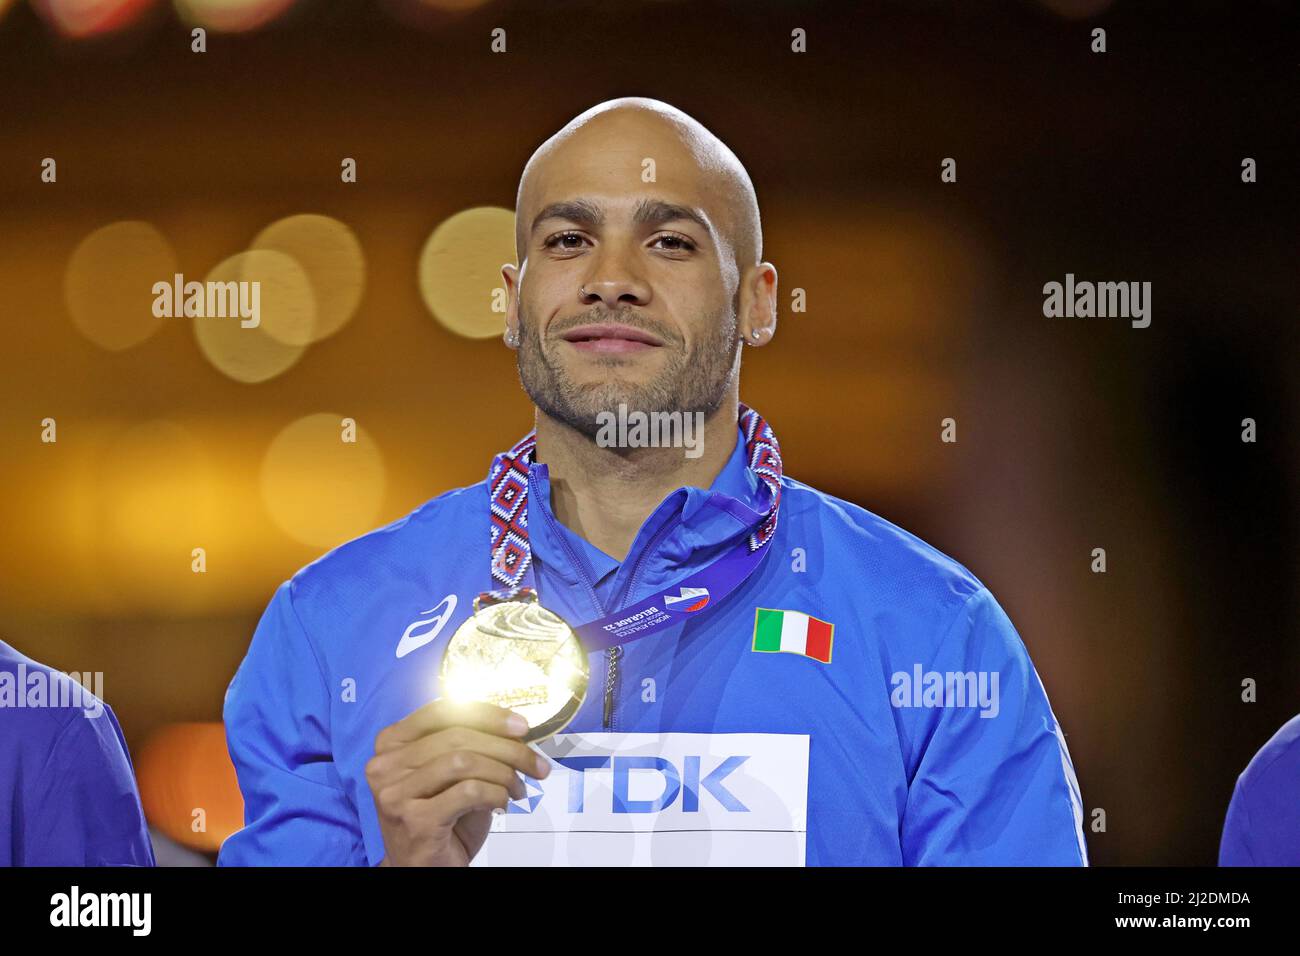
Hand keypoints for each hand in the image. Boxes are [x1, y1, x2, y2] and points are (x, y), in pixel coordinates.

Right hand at [367, 699, 549, 865]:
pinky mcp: (415, 821)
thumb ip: (468, 744)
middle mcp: (385, 765)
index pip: (441, 711)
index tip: (521, 725)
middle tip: (536, 763)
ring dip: (504, 773)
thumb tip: (514, 724)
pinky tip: (501, 804)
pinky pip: (469, 792)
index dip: (486, 714)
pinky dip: (495, 794)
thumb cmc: (441, 816)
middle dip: (507, 747)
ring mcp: (396, 794)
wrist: (422, 867)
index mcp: (391, 742)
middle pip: (458, 736)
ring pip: (464, 762)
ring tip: (518, 789)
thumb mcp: (450, 773)